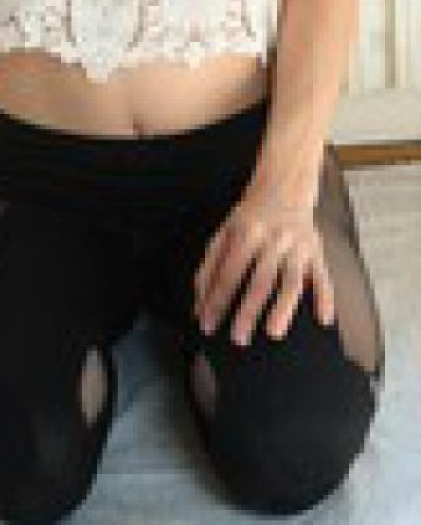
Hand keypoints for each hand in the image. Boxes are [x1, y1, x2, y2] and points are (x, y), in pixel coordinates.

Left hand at [193, 175, 335, 345]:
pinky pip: (324, 277)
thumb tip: (199, 304)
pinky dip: (325, 298)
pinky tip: (323, 319)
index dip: (217, 298)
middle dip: (248, 310)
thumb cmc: (250, 216)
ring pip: (292, 280)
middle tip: (238, 337)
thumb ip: (210, 267)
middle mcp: (274, 238)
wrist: (284, 187)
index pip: (229, 271)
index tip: (208, 323)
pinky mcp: (317, 251)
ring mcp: (298, 246)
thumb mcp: (224, 232)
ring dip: (283, 307)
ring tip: (274, 332)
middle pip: (260, 278)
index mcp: (247, 232)